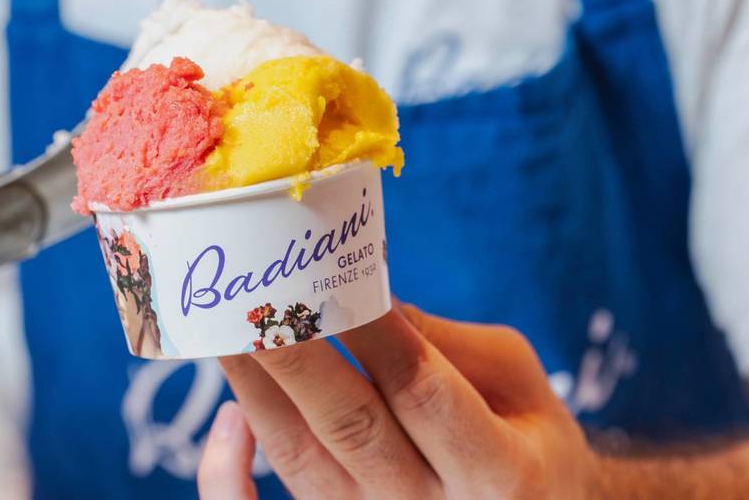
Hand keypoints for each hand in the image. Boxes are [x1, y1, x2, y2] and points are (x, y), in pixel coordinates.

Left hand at [198, 304, 591, 498]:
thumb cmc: (528, 436)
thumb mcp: (519, 379)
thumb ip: (449, 345)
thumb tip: (363, 298)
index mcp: (503, 471)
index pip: (424, 391)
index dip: (372, 332)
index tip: (326, 270)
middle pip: (352, 428)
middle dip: (295, 355)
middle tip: (251, 293)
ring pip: (302, 464)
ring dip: (257, 392)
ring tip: (221, 329)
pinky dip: (231, 479)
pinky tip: (226, 420)